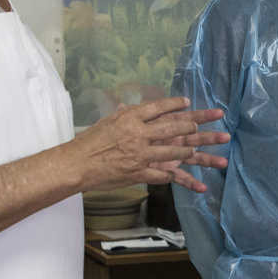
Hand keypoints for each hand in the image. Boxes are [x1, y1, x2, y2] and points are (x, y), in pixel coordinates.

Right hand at [72, 97, 229, 193]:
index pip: (159, 106)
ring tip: (195, 150)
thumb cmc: (90, 141)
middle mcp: (139, 134)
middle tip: (199, 125)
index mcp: (130, 118)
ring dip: (187, 151)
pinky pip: (163, 175)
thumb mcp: (109, 122)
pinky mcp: (139, 173)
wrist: (77, 164)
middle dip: (191, 126)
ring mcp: (141, 154)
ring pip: (173, 151)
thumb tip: (132, 106)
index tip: (187, 102)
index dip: (175, 104)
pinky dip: (174, 176)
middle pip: (172, 127)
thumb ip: (125, 115)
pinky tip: (183, 176)